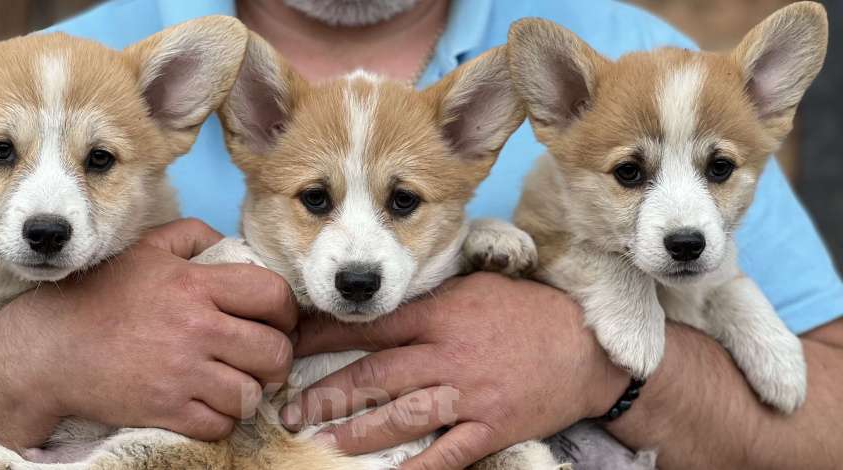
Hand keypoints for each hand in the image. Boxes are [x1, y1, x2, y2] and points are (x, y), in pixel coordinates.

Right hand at [0, 219, 297, 446]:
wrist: (48, 349)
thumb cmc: (99, 296)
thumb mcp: (146, 250)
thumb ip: (193, 236)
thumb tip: (232, 246)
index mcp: (195, 284)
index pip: (273, 295)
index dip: (285, 311)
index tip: (277, 321)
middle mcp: (195, 328)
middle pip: (274, 351)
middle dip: (276, 358)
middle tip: (262, 359)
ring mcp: (181, 373)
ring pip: (251, 394)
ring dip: (249, 392)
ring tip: (235, 383)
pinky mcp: (166, 409)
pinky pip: (221, 424)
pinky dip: (222, 419)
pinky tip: (209, 404)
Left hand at [281, 272, 628, 469]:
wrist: (586, 347)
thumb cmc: (526, 312)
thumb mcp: (474, 289)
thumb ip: (427, 299)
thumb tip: (379, 306)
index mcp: (439, 315)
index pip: (369, 326)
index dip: (324, 336)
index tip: (292, 344)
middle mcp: (446, 355)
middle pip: (373, 377)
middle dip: (325, 395)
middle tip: (290, 411)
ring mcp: (467, 395)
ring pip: (400, 417)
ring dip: (354, 433)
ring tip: (319, 443)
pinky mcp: (490, 428)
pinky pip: (446, 454)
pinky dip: (415, 468)